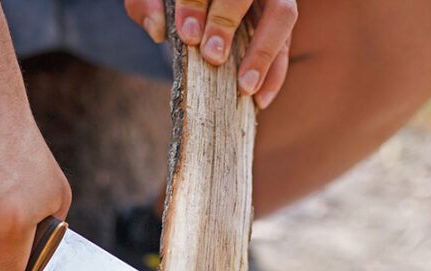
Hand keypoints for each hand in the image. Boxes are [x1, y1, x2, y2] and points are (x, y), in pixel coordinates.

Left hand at [125, 0, 296, 108]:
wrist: (195, 1)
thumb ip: (145, 2)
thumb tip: (156, 29)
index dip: (195, 5)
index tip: (187, 34)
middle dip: (228, 23)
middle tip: (213, 57)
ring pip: (281, 15)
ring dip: (263, 53)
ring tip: (244, 88)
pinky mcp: (278, 19)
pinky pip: (285, 43)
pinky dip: (275, 72)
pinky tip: (260, 99)